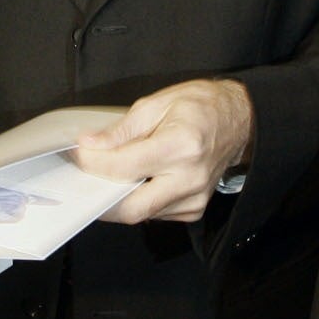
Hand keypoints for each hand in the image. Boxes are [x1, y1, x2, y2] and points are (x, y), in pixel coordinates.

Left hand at [71, 79, 255, 225]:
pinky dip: (140, 199)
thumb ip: (121, 130)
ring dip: (120, 198)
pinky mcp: (194, 209)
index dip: (93, 163)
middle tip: (84, 181)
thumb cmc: (201, 107)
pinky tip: (139, 181)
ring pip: (142, 214)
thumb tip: (91, 145)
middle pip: (132, 207)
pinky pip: (156, 214)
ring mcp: (194, 198)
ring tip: (111, 175)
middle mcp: (189, 178)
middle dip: (101, 198)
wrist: (239, 121)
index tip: (78, 155)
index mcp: (180, 146)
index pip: (124, 167)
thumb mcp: (157, 103)